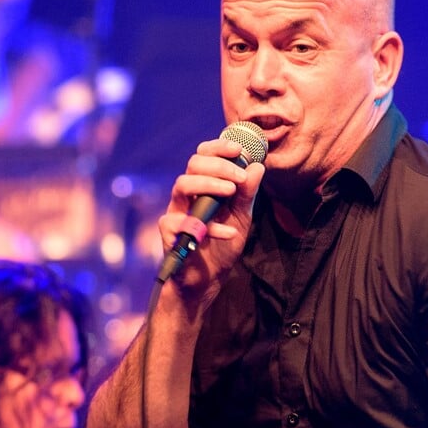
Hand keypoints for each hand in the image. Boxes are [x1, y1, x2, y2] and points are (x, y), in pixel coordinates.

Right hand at [159, 137, 264, 298]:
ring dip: (208, 184)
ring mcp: (176, 213)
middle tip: (239, 178)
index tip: (239, 149)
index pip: (203, 156)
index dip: (218, 147)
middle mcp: (186, 196)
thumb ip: (248, 193)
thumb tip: (258, 166)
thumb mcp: (242, 216)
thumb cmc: (221, 244)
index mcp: (202, 186)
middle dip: (218, 166)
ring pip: (181, 185)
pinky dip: (210, 227)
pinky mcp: (170, 234)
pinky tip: (229, 232)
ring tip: (231, 192)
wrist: (207, 281)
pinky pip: (183, 223)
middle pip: (192, 165)